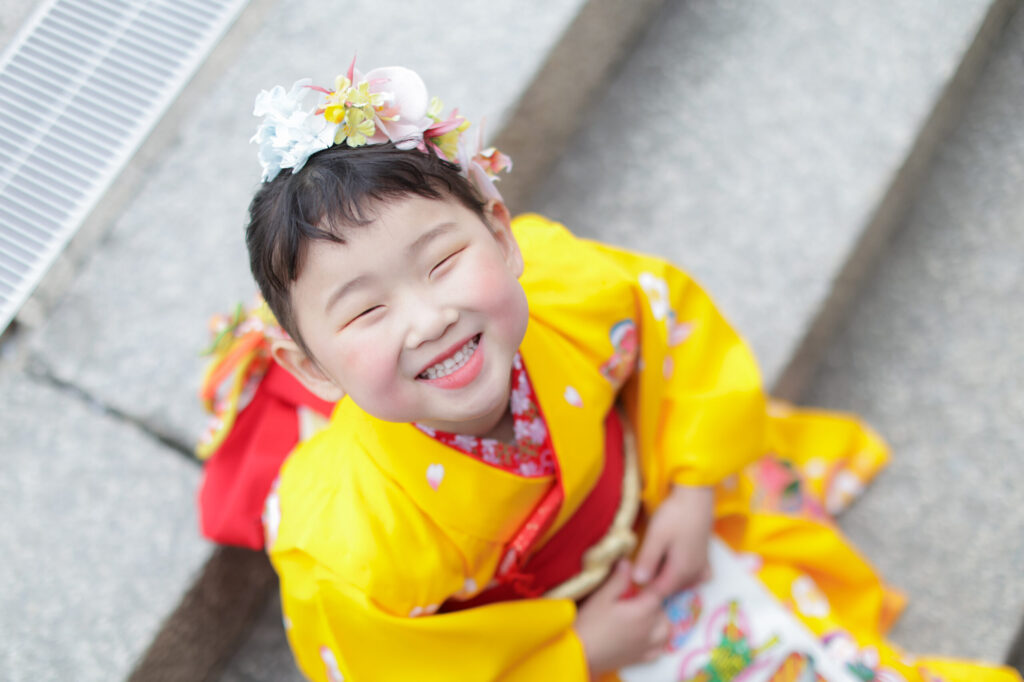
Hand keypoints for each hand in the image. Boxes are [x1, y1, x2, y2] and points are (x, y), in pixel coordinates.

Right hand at [575, 560, 670, 675]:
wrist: (579, 653)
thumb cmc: (590, 623)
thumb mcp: (602, 597)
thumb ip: (619, 579)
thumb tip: (628, 561)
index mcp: (644, 611)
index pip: (658, 592)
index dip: (653, 582)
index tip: (645, 577)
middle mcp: (651, 629)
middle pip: (664, 612)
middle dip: (655, 602)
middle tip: (639, 597)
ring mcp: (647, 646)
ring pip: (665, 631)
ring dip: (660, 621)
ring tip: (645, 615)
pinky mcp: (641, 658)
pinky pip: (658, 649)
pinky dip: (657, 641)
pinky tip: (646, 635)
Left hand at [632, 484, 712, 597]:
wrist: (696, 496)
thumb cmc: (675, 515)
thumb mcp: (656, 537)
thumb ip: (647, 560)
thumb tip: (638, 581)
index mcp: (681, 571)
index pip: (660, 592)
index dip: (644, 591)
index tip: (630, 583)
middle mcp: (694, 573)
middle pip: (671, 588)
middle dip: (654, 585)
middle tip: (638, 572)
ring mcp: (701, 565)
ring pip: (682, 582)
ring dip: (667, 579)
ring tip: (652, 567)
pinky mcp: (704, 556)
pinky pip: (695, 575)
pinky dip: (684, 575)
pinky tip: (676, 565)